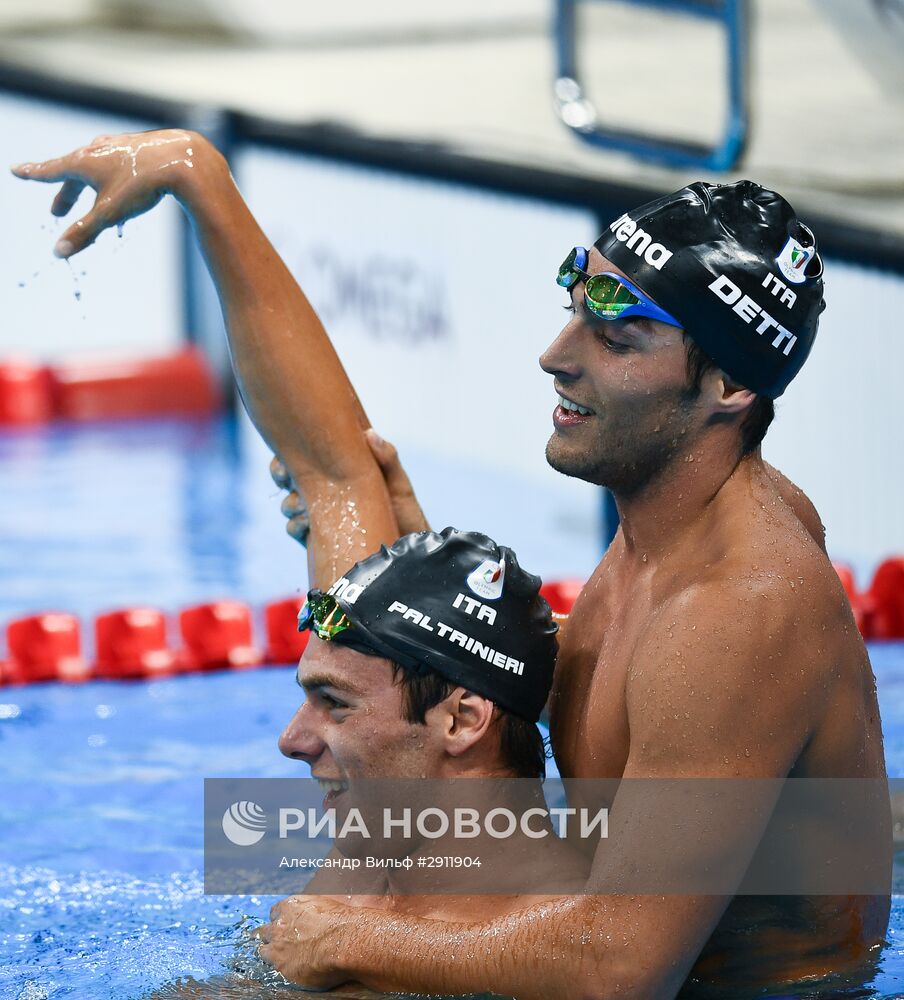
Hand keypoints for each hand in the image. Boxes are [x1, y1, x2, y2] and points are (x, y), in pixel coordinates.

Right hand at [11, 129, 220, 257]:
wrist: (182, 160)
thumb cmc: (142, 185)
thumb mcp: (109, 212)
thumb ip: (84, 231)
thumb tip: (58, 253)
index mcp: (84, 162)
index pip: (51, 171)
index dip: (33, 174)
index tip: (16, 170)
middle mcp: (98, 149)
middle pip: (74, 173)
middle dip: (66, 193)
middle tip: (57, 211)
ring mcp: (119, 146)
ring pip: (97, 167)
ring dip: (89, 185)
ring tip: (90, 197)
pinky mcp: (140, 148)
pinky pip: (120, 165)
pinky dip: (113, 178)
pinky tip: (123, 179)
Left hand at [257, 895, 350, 989]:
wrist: (344, 940)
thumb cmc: (341, 921)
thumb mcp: (327, 903)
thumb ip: (314, 908)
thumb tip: (320, 911)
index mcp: (290, 906)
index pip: (276, 912)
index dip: (280, 921)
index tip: (285, 927)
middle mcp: (279, 924)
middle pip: (264, 931)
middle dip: (270, 937)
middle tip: (280, 944)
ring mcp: (277, 946)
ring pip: (263, 951)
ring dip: (271, 955)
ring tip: (281, 960)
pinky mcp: (281, 966)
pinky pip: (271, 969)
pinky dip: (279, 970)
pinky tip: (288, 971)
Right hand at [270, 429, 428, 547]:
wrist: (407, 548)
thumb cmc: (404, 512)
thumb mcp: (399, 483)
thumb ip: (387, 458)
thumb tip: (369, 433)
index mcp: (339, 471)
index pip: (309, 453)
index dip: (293, 449)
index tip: (290, 451)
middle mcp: (325, 491)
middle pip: (289, 477)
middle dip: (281, 474)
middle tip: (287, 478)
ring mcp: (319, 514)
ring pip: (289, 504)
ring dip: (290, 502)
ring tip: (303, 505)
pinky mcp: (318, 538)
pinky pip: (295, 529)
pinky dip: (296, 525)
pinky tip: (308, 525)